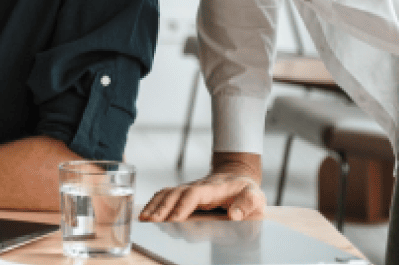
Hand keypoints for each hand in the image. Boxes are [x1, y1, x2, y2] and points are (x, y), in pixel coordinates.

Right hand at [138, 172, 265, 221]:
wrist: (237, 177)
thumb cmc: (246, 190)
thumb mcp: (255, 196)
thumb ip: (248, 204)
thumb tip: (234, 215)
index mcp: (212, 188)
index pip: (193, 195)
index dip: (181, 207)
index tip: (173, 220)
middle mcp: (196, 187)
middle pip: (174, 194)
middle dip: (162, 208)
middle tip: (151, 221)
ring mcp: (188, 189)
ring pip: (166, 193)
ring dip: (154, 205)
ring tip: (143, 218)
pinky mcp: (183, 193)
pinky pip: (165, 195)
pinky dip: (153, 202)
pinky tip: (146, 212)